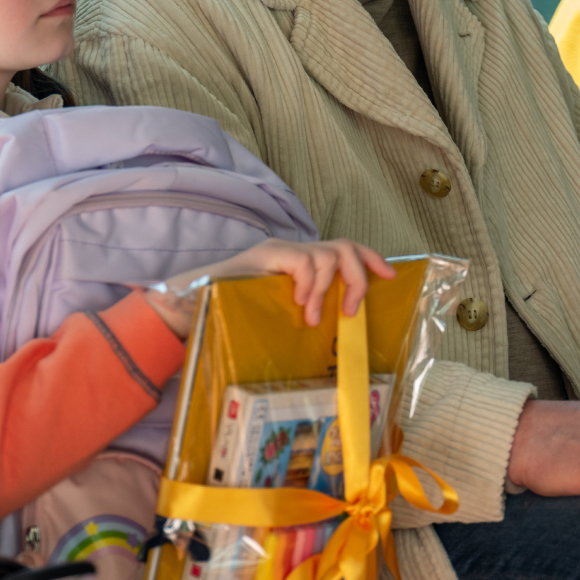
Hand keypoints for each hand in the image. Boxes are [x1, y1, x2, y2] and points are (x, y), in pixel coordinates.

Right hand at [144, 238, 394, 337]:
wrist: (189, 307)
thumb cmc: (232, 316)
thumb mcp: (278, 315)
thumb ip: (304, 312)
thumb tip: (337, 333)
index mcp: (300, 263)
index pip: (346, 248)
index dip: (372, 259)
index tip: (391, 277)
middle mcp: (294, 250)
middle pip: (346, 247)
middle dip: (360, 277)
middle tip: (351, 311)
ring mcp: (280, 250)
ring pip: (329, 255)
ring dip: (328, 290)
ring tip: (312, 317)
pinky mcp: (268, 254)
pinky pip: (305, 261)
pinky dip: (309, 284)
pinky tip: (298, 305)